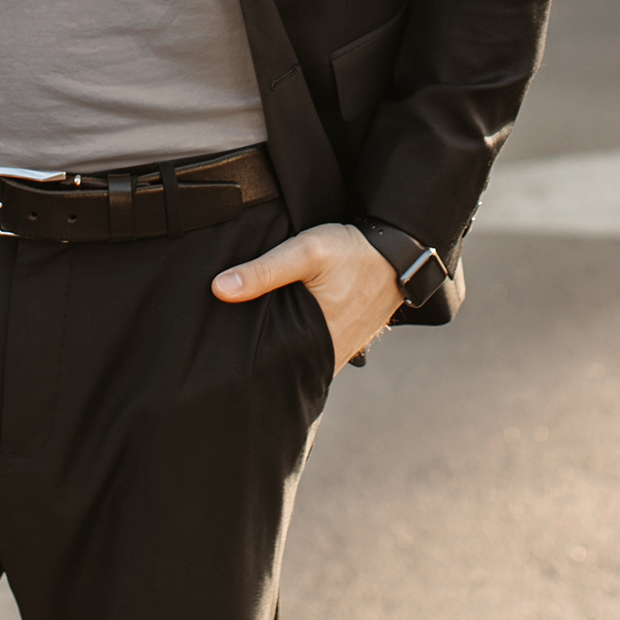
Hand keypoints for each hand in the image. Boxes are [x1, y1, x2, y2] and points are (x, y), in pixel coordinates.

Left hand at [212, 223, 403, 374]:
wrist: (399, 251)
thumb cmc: (352, 252)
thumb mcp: (306, 251)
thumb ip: (264, 270)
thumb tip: (219, 289)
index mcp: (318, 341)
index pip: (272, 368)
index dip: (247, 366)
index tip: (220, 362)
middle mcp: (331, 355)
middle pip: (286, 368)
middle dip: (261, 365)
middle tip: (229, 359)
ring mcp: (342, 351)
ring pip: (302, 364)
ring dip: (282, 357)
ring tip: (251, 350)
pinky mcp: (348, 342)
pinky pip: (318, 355)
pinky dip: (301, 350)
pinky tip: (284, 339)